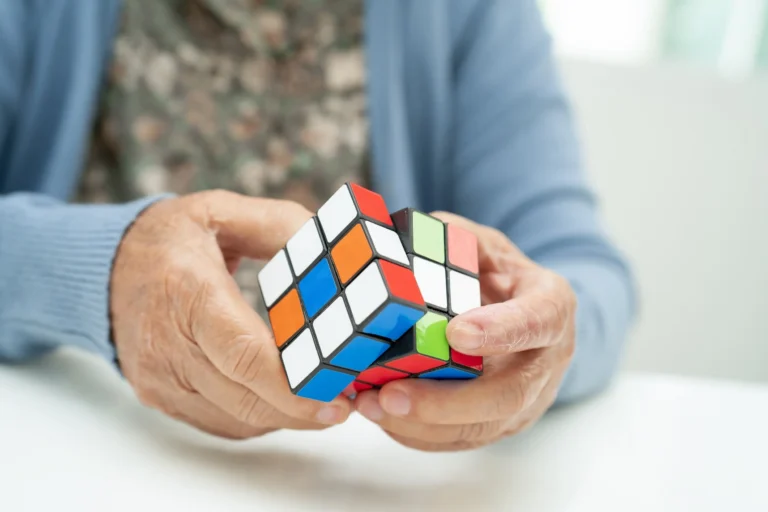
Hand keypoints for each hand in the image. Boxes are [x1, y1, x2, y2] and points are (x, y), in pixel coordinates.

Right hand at [111, 190, 351, 438]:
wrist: (103, 270)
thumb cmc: (169, 240)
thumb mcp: (221, 211)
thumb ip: (280, 225)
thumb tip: (329, 244)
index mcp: (188, 291)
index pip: (243, 354)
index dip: (293, 385)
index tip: (336, 395)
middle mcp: (168, 343)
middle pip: (245, 397)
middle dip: (302, 410)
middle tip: (346, 403)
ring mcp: (160, 377)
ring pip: (236, 418)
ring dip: (284, 417)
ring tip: (322, 400)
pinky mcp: (159, 396)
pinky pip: (219, 422)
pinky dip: (257, 418)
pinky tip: (281, 401)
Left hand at [354, 212, 575, 450]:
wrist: (521, 310)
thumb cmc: (494, 272)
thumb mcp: (479, 243)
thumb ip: (450, 238)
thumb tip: (397, 240)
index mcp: (551, 305)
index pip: (537, 322)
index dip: (501, 331)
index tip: (457, 333)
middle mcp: (547, 360)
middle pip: (508, 394)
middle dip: (447, 400)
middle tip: (392, 392)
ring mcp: (528, 399)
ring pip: (481, 427)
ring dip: (423, 424)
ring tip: (372, 406)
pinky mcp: (501, 423)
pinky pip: (462, 440)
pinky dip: (418, 434)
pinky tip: (383, 417)